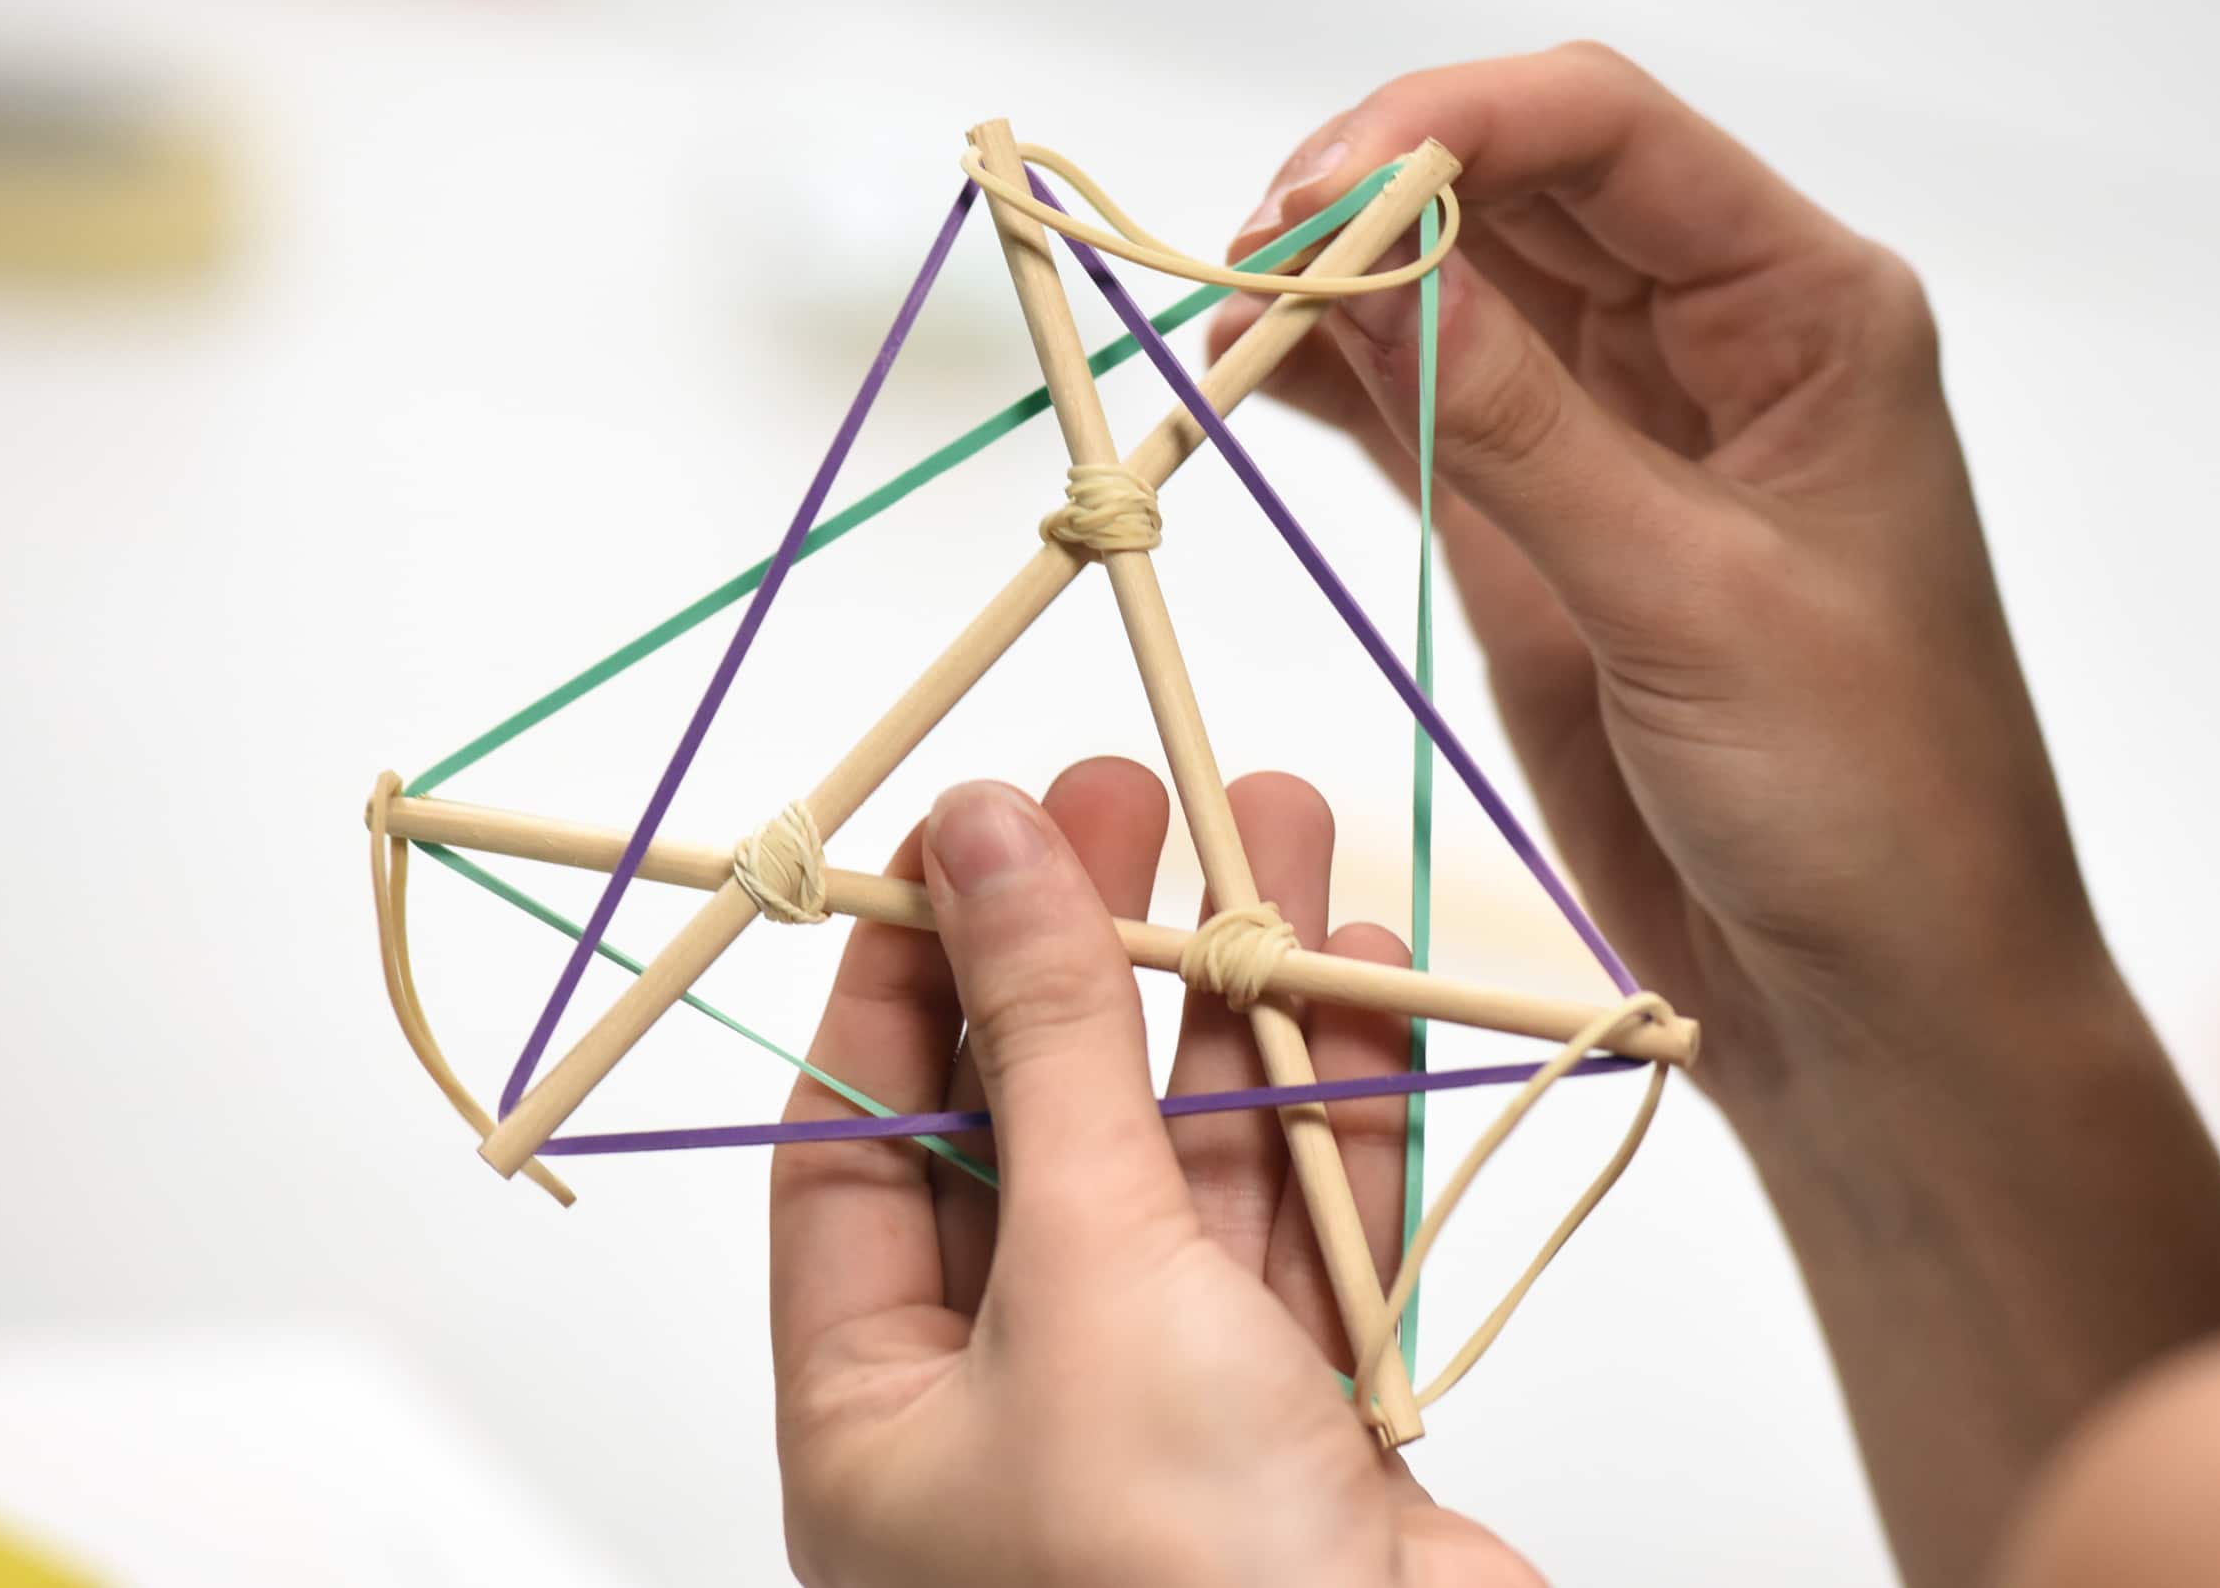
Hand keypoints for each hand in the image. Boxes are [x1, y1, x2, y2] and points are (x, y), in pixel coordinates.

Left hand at [769, 761, 1539, 1587]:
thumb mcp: (1088, 1274)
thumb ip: (1050, 1044)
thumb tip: (985, 843)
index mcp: (877, 1418)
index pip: (859, 1144)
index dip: (907, 975)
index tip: (965, 831)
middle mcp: (1012, 1415)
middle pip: (1036, 1128)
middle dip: (1091, 958)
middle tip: (1135, 794)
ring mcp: (1171, 1421)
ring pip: (1192, 1162)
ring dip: (1237, 998)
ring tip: (1278, 824)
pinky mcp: (1315, 1426)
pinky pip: (1312, 1228)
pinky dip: (1340, 1101)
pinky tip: (1360, 970)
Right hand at [1213, 44, 2095, 1098]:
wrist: (1890, 1010)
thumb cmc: (1872, 804)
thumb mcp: (1690, 600)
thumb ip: (1518, 425)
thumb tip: (1360, 256)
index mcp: (1808, 310)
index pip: (1609, 131)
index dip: (1446, 125)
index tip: (1308, 195)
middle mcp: (1721, 340)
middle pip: (1519, 187)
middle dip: (1373, 199)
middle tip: (1238, 266)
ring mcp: (1628, 433)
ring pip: (1460, 291)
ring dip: (1339, 291)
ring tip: (1226, 324)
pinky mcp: (1551, 530)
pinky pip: (1428, 410)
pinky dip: (1339, 387)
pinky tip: (1254, 383)